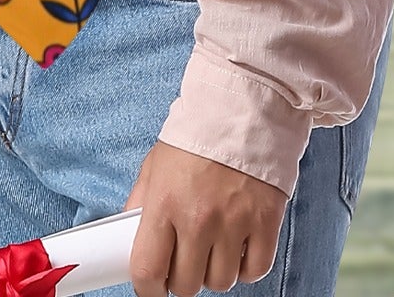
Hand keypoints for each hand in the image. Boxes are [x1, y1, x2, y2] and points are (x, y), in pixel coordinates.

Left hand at [125, 140, 287, 295]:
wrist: (239, 115)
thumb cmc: (193, 141)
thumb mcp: (154, 166)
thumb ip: (141, 202)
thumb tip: (128, 234)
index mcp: (164, 203)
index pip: (147, 268)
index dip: (147, 288)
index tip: (150, 287)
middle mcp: (198, 219)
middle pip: (186, 284)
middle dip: (180, 279)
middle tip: (182, 261)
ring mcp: (234, 225)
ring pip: (220, 282)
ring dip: (213, 273)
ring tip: (210, 248)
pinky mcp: (265, 226)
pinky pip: (253, 272)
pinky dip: (244, 268)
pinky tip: (235, 248)